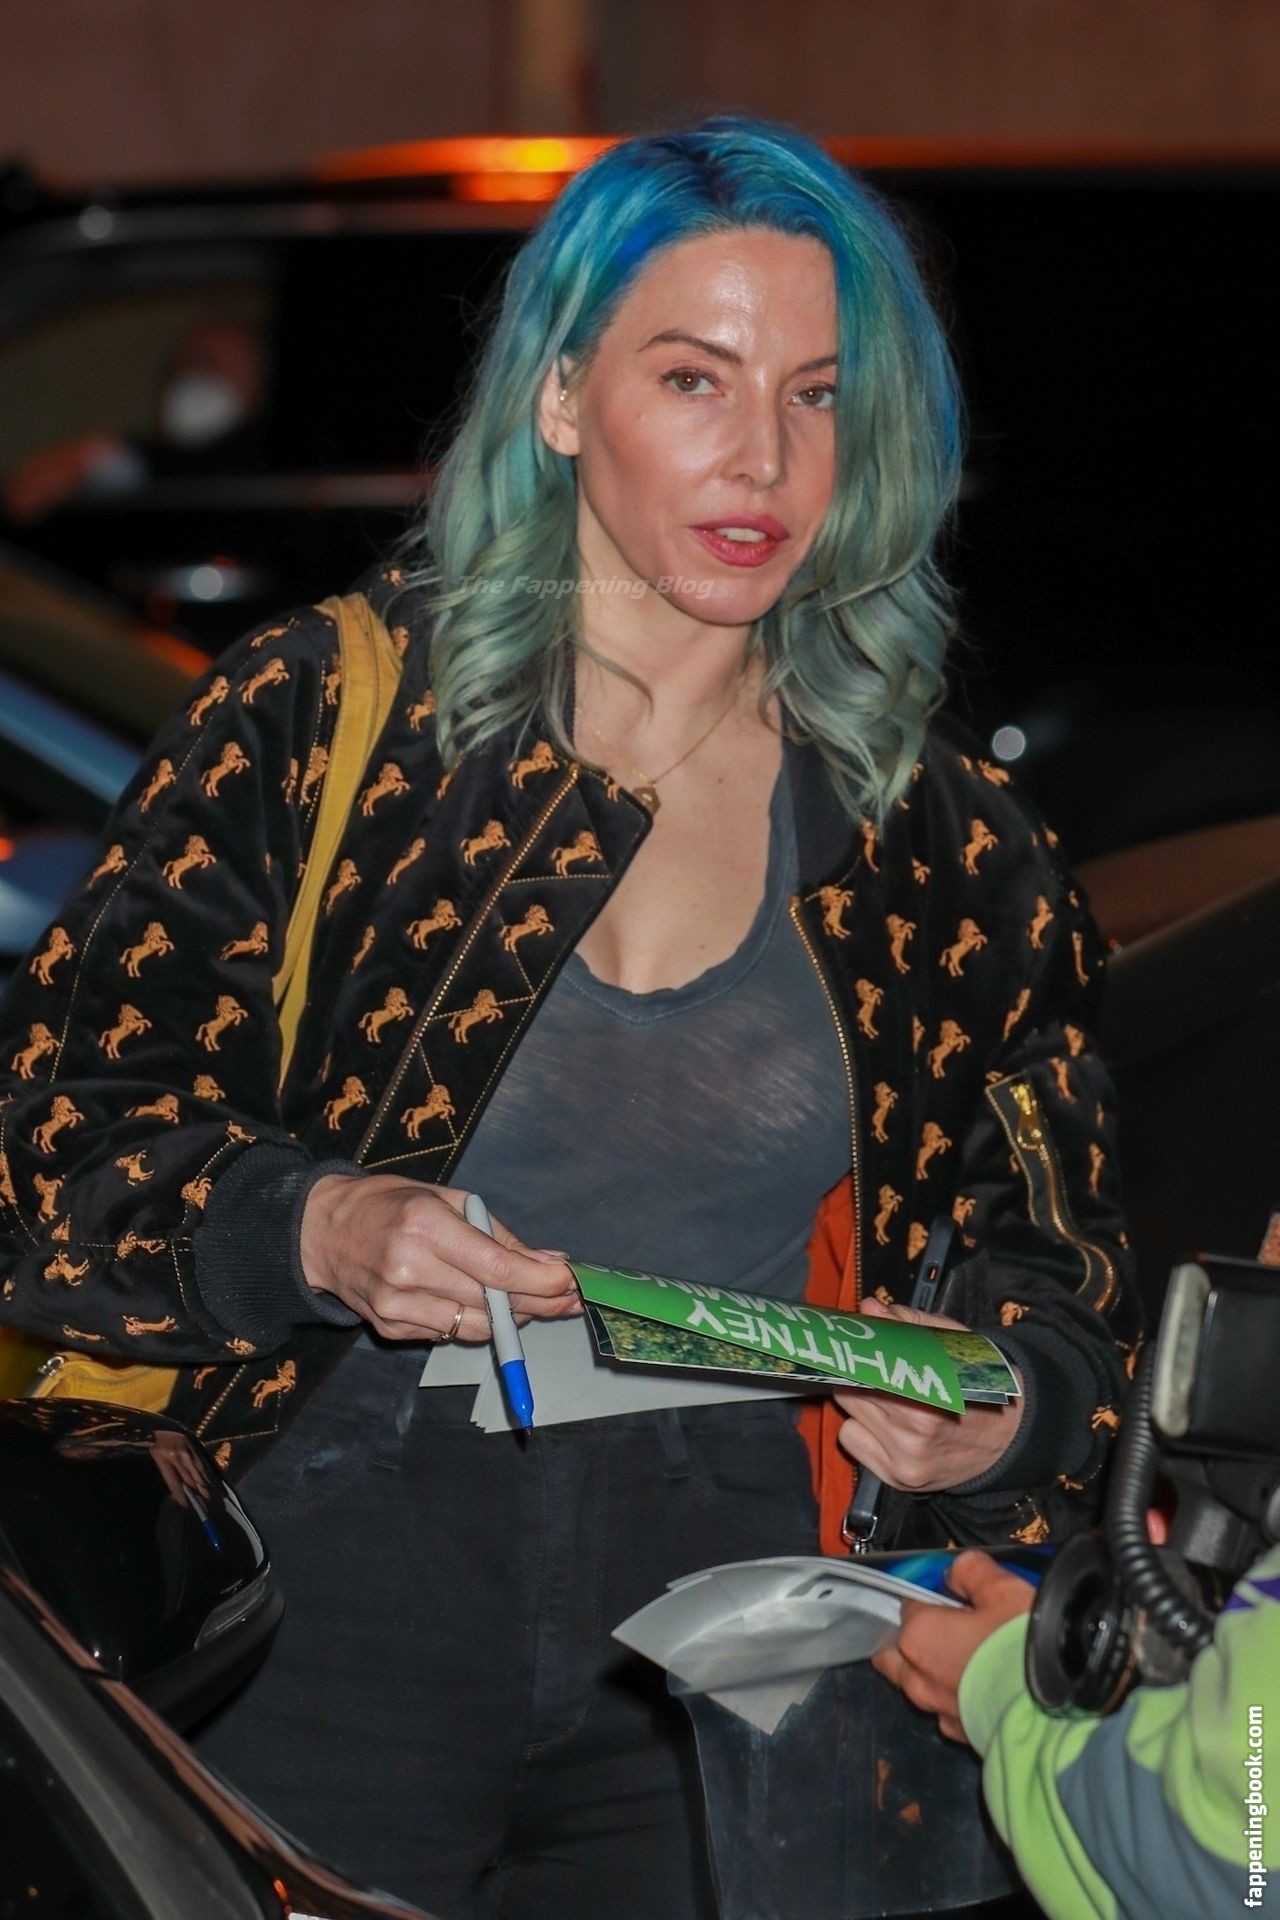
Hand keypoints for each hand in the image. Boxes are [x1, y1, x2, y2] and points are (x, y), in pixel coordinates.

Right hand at [299, 1174, 579, 1342]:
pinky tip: (480, 1303)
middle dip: (538, 1302)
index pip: (495, 1267)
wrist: (321, 1233)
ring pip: (476, 1328)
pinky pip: (450, 1333)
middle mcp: (408, 1270)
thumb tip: (548, 1263)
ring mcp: (396, 1306)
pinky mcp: (390, 1329)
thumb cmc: (389, 1205)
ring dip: (511, 1318)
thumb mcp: (445, 1198)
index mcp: (424, 1226)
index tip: (570, 1283)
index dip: (540, 1282)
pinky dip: (472, 1321)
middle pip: (492, 1303)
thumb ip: (497, 1234)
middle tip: (568, 1298)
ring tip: (531, 1302)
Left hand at [833, 1297, 1023, 1492]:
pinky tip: (888, 1426)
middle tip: (879, 1371)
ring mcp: (905, 1461)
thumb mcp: (953, 1343)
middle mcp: (915, 1434)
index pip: (867, 1368)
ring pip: (848, 1417)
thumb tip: (869, 1309)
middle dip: (859, 1377)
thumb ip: (908, 1324)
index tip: (853, 1346)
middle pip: (851, 1391)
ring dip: (860, 1405)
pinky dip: (863, 1431)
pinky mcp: (898, 1479)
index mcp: (929, 1396)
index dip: (857, 1354)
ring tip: (889, 1400)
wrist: (1007, 1438)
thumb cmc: (977, 1383)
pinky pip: (852, 1442)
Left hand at [871, 1550, 1035, 1742]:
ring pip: (919, 1686)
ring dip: (934, 1672)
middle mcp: (919, 1678)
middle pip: (896, 1653)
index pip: (907, 1606)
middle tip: (945, 1627)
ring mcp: (939, 1712)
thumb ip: (971, 1571)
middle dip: (911, 1639)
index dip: (929, 1597)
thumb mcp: (1002, 1590)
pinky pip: (948, 1711)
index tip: (951, 1596)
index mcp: (919, 1635)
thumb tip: (958, 1571)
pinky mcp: (962, 1737)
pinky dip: (959, 1699)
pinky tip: (985, 1689)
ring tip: (971, 1659)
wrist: (1055, 1715)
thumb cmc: (1024, 1649)